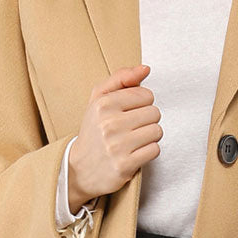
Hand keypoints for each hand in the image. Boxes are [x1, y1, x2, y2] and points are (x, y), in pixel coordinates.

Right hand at [67, 64, 161, 207]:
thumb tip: (146, 69)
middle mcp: (109, 124)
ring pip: (157, 131)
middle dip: (146, 120)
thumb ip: (121, 79)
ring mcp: (117, 146)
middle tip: (131, 128)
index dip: (141, 104)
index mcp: (103, 104)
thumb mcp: (99, 99)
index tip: (128, 112)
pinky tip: (134, 153)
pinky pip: (154, 150)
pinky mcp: (124, 165)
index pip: (146, 95)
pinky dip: (147, 152)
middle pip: (154, 113)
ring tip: (133, 140)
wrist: (80, 168)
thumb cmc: (94, 130)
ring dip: (149, 137)